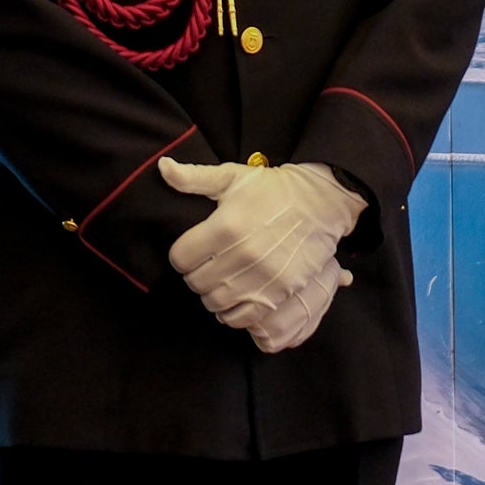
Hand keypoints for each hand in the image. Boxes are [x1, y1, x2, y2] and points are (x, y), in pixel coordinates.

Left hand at [162, 159, 365, 352]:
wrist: (321, 202)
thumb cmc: (272, 188)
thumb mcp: (231, 177)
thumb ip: (193, 177)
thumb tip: (163, 166)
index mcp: (225, 227)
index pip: (180, 258)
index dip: (181, 255)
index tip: (191, 251)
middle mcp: (243, 255)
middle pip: (196, 283)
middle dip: (195, 276)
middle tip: (205, 267)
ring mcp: (264, 276)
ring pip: (217, 304)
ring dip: (213, 296)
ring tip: (220, 283)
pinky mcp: (283, 291)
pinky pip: (246, 317)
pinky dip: (235, 313)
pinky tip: (237, 299)